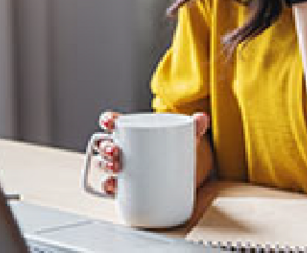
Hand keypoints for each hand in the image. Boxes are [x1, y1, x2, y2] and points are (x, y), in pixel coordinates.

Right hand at [95, 110, 209, 196]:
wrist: (186, 174)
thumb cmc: (179, 150)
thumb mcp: (186, 137)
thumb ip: (195, 127)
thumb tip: (202, 118)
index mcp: (133, 131)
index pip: (114, 122)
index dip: (107, 120)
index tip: (109, 122)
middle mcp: (124, 149)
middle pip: (105, 144)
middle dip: (105, 147)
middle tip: (116, 151)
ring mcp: (124, 168)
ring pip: (105, 164)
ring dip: (104, 165)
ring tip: (115, 168)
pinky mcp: (127, 186)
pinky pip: (111, 186)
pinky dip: (108, 186)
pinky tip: (113, 186)